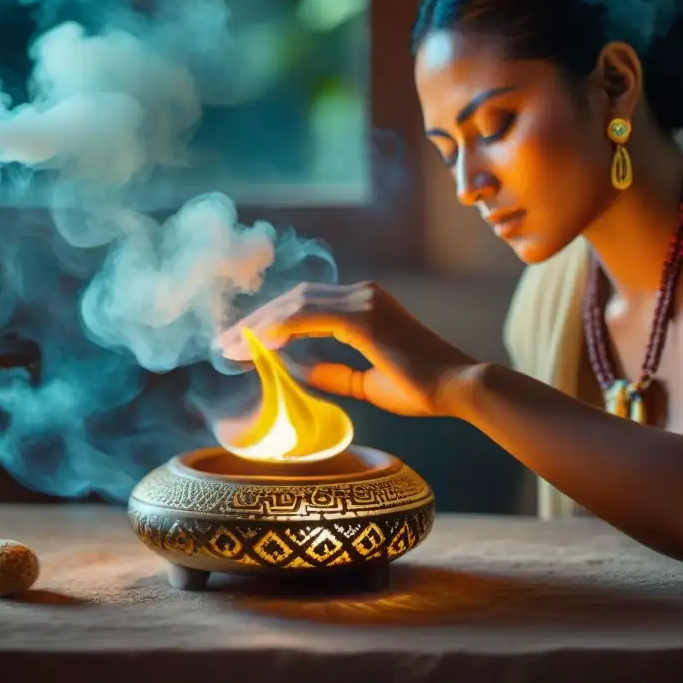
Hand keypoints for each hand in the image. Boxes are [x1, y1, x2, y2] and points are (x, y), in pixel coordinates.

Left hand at [217, 281, 475, 416]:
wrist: (459, 387)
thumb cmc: (423, 388)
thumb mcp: (368, 382)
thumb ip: (335, 372)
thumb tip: (302, 371)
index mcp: (365, 304)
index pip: (305, 304)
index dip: (270, 320)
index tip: (241, 342)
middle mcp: (362, 294)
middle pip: (294, 298)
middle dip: (256, 319)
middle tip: (224, 343)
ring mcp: (363, 302)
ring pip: (296, 304)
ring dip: (259, 324)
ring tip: (231, 347)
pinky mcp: (363, 318)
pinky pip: (308, 317)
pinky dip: (279, 328)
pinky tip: (258, 345)